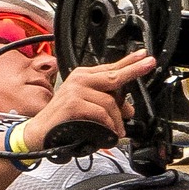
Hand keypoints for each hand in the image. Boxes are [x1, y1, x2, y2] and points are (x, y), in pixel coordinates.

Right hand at [22, 51, 157, 145]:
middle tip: (149, 64)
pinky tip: (109, 132)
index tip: (144, 56)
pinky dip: (109, 125)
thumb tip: (128, 109)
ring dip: (117, 120)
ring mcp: (74, 90)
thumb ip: (107, 104)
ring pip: (110, 101)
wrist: (39, 133)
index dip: (129, 61)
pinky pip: (101, 113)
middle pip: (113, 75)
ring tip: (118, 130)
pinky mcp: (72, 103)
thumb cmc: (62, 120)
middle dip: (134, 70)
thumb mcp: (88, 108)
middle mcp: (78, 79)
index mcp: (82, 77)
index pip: (109, 67)